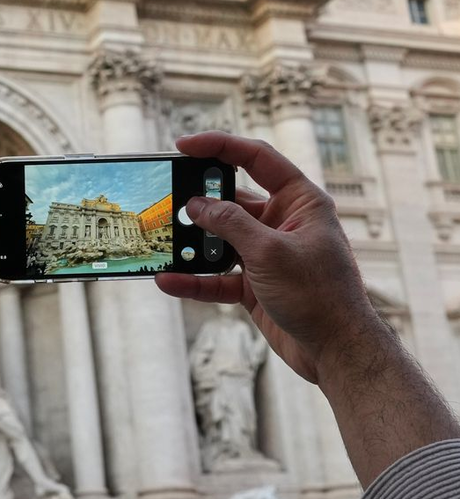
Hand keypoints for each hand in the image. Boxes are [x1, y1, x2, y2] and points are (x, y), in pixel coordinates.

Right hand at [154, 132, 383, 385]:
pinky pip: (216, 275)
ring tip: (162, 243)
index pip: (257, 159)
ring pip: (219, 239)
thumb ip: (229, 223)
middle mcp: (282, 223)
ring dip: (191, 244)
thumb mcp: (269, 252)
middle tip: (165, 196)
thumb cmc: (319, 295)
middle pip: (231, 200)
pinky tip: (168, 280)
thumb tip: (195, 204)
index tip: (183, 145)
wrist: (336, 352)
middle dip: (198, 201)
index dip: (220, 146)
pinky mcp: (254, 284)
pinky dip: (193, 279)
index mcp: (300, 202)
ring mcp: (267, 254)